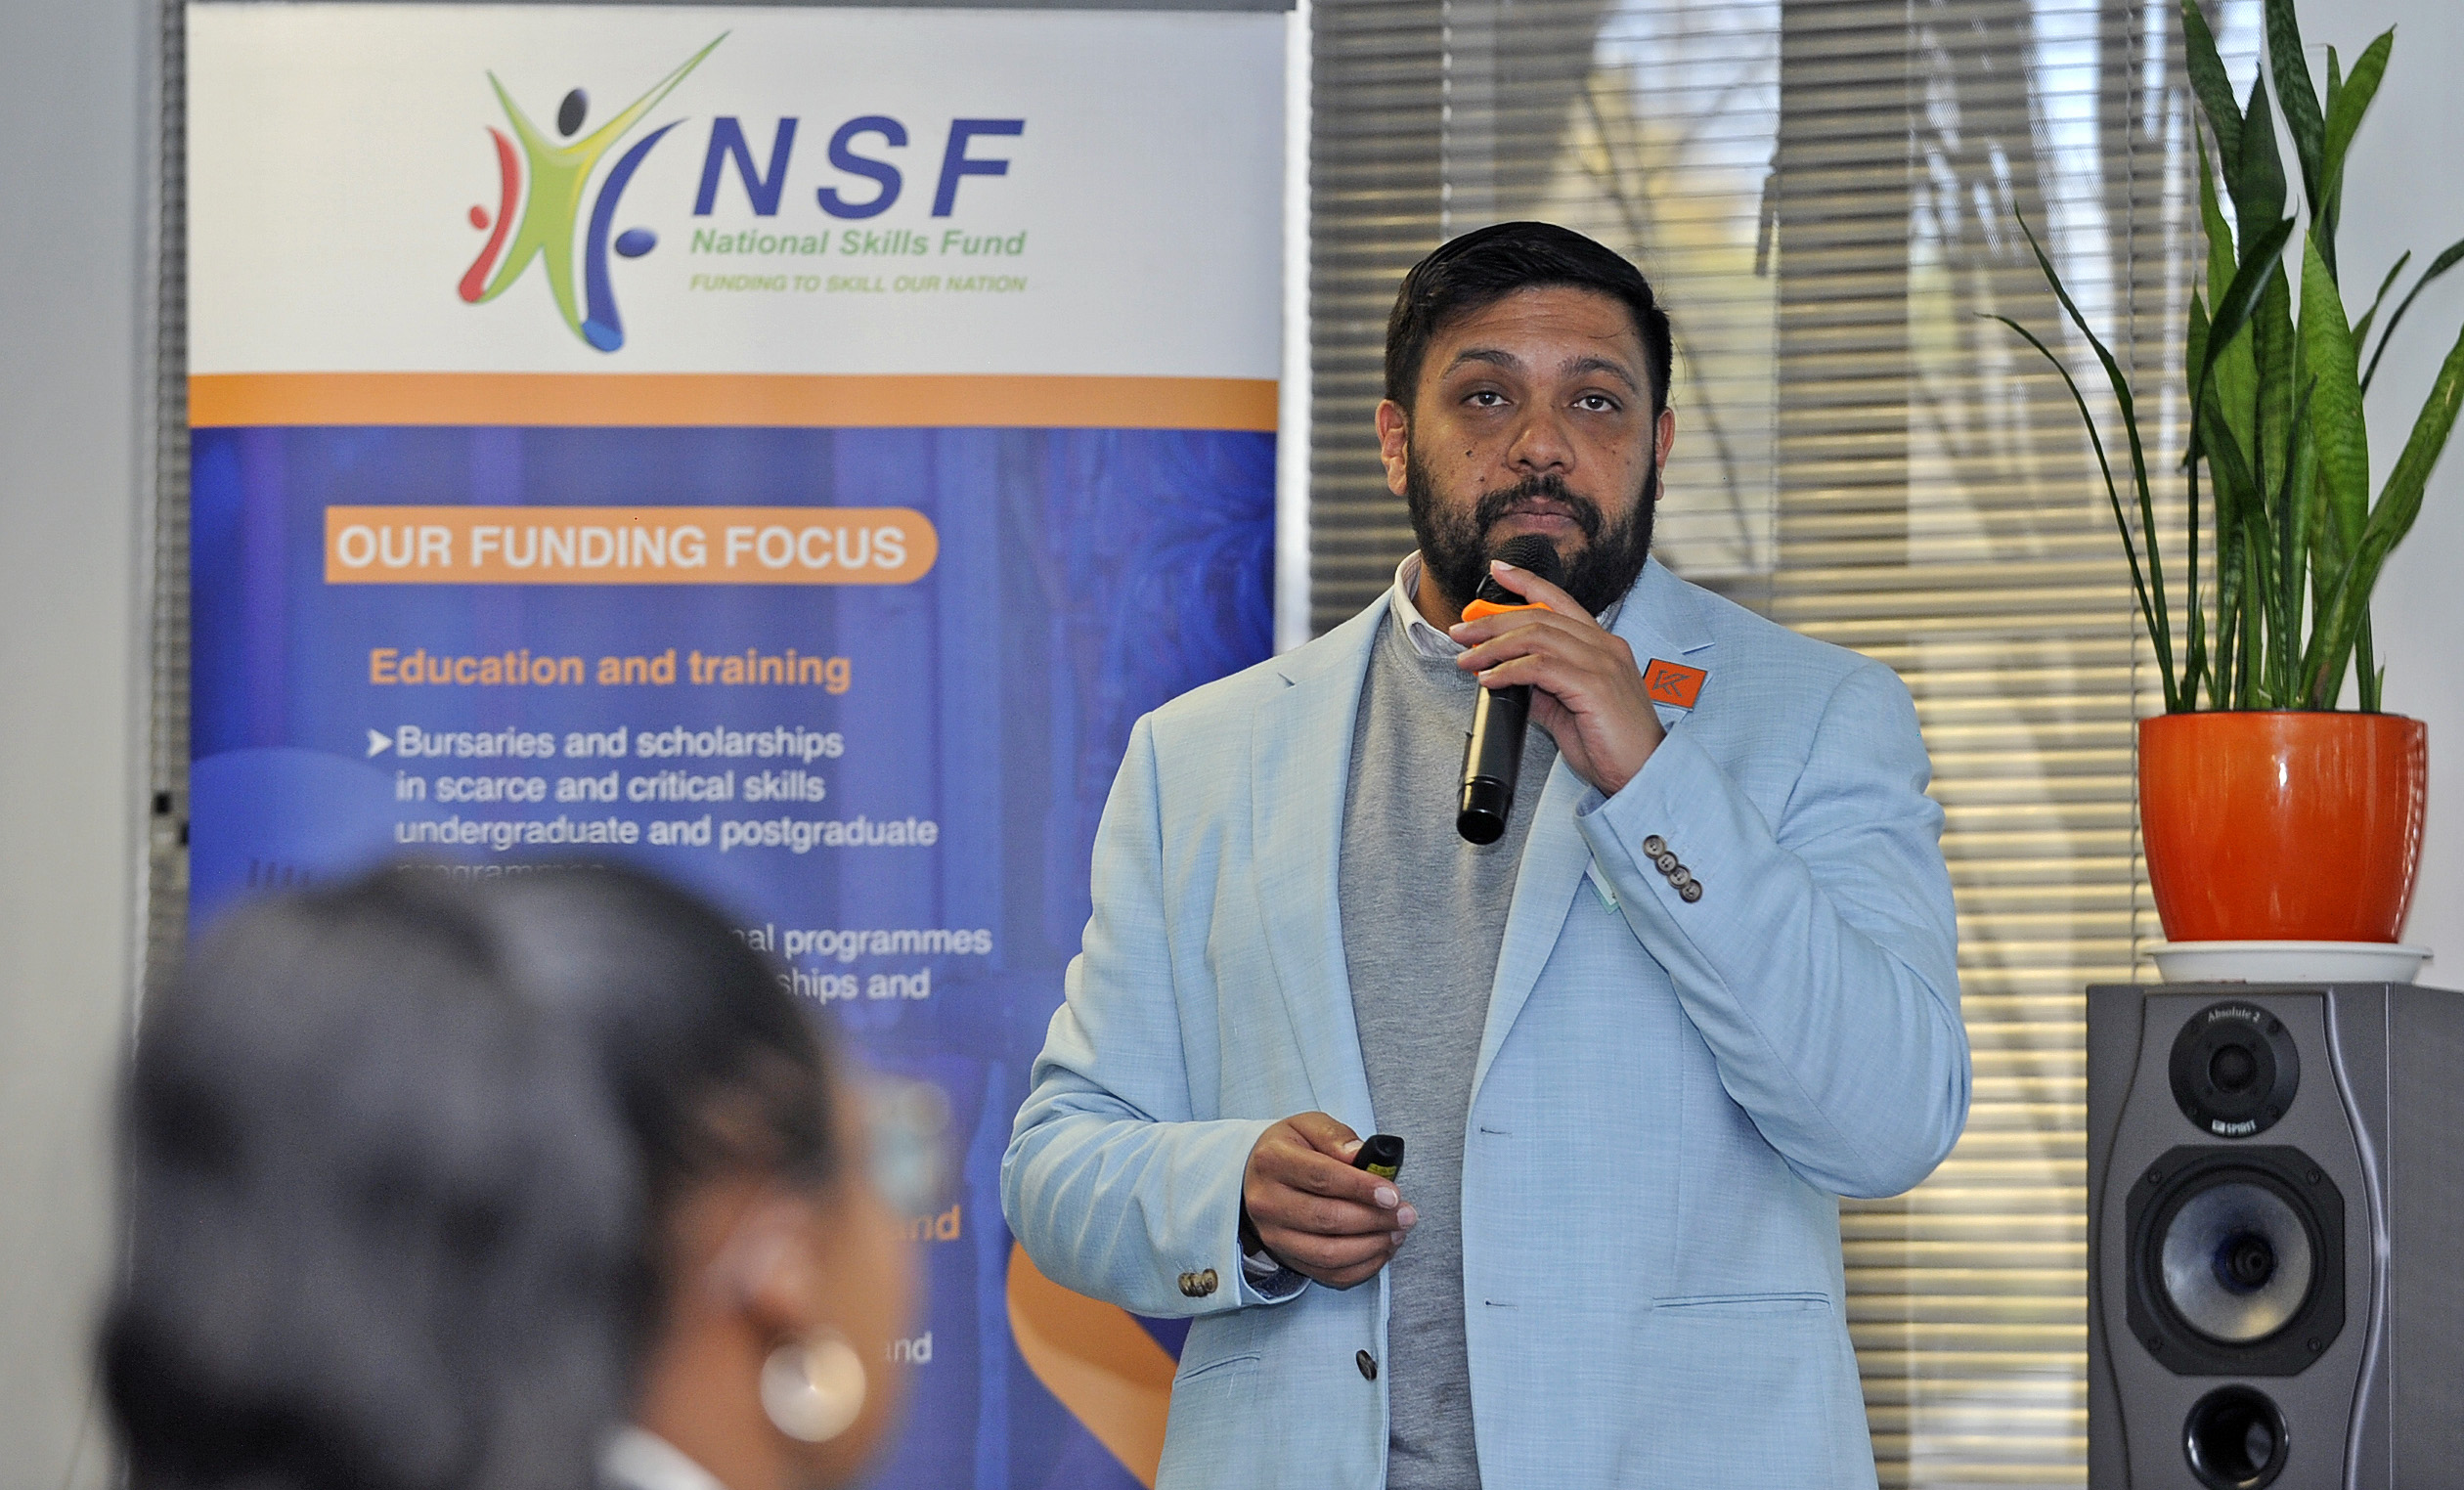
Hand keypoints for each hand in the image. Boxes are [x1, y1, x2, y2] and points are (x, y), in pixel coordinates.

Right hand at [1241, 1112, 1413, 1288]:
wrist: (1258, 1175)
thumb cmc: (1291, 1149)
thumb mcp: (1308, 1126)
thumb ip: (1335, 1136)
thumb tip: (1360, 1155)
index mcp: (1273, 1161)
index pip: (1322, 1178)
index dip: (1362, 1189)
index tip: (1393, 1194)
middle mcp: (1267, 1202)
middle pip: (1327, 1219)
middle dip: (1375, 1220)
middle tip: (1406, 1215)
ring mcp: (1274, 1235)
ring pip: (1328, 1253)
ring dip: (1371, 1247)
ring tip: (1397, 1232)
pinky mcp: (1286, 1257)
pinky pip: (1328, 1274)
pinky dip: (1361, 1267)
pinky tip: (1381, 1249)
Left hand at [1447, 559, 1664, 795]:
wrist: (1642, 773)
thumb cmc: (1610, 745)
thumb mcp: (1568, 709)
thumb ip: (1543, 687)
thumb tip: (1507, 676)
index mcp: (1603, 645)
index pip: (1561, 601)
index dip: (1528, 582)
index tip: (1498, 570)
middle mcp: (1605, 646)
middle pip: (1540, 616)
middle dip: (1493, 620)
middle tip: (1461, 631)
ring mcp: (1602, 663)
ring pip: (1537, 636)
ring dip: (1494, 645)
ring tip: (1467, 658)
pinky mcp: (1594, 685)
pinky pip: (1541, 667)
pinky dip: (1509, 669)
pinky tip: (1489, 679)